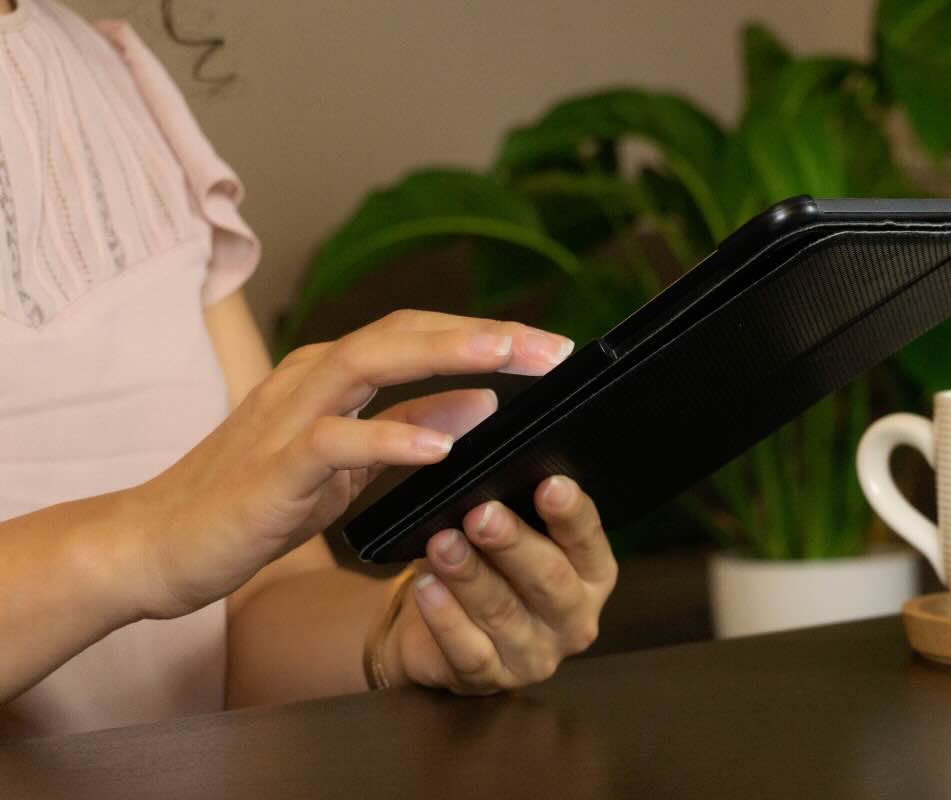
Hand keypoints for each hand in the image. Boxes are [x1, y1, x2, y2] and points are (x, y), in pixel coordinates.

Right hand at [127, 310, 573, 618]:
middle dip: (481, 334)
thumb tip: (482, 401)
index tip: (547, 348)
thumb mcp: (350, 461)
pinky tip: (439, 446)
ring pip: (370, 362)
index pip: (417, 334)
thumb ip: (412, 426)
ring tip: (508, 360)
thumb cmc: (255, 499)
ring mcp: (287, 416)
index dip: (482, 334)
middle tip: (551, 347)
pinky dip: (390, 437)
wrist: (158, 544)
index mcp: (330, 373)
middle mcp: (310, 378)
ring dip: (445, 357)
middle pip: (403, 332)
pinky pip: (336, 441)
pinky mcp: (272, 466)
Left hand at [388, 475, 617, 693]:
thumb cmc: (486, 560)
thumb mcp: (508, 525)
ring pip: (504, 613)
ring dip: (470, 575)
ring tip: (442, 544)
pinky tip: (427, 589)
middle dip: (514, 544)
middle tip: (482, 514)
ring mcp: (535, 655)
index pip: (588, 540)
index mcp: (591, 573)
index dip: (571, 513)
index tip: (550, 485)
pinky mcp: (489, 679)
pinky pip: (468, 650)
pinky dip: (445, 618)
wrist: (440, 620)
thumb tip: (485, 449)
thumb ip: (510, 496)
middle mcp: (574, 617)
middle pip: (549, 579)